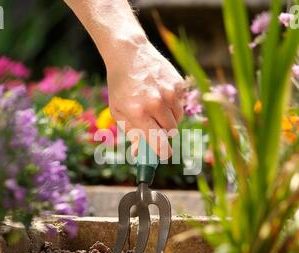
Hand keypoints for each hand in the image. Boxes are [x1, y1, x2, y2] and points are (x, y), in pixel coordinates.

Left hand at [105, 38, 183, 159]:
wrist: (129, 52)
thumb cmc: (121, 85)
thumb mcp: (118, 111)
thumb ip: (131, 133)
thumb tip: (139, 153)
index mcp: (138, 113)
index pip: (159, 143)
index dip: (163, 152)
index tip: (164, 154)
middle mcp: (156, 104)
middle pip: (170, 132)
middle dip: (163, 132)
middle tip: (153, 124)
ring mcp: (169, 93)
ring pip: (178, 119)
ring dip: (169, 118)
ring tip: (155, 105)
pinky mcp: (178, 84)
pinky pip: (180, 104)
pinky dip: (173, 104)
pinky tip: (160, 93)